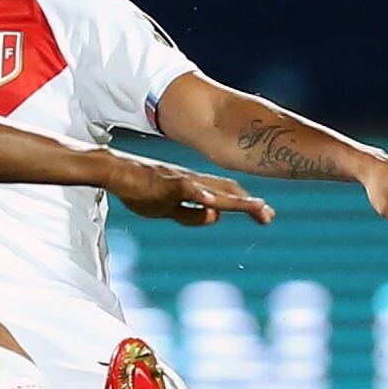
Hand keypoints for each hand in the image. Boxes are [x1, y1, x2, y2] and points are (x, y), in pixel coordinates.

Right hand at [106, 152, 274, 226]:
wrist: (117, 172)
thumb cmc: (141, 189)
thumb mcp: (170, 209)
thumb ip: (192, 214)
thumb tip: (214, 216)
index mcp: (196, 187)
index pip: (228, 193)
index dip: (248, 204)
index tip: (266, 215)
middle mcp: (194, 181)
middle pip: (228, 190)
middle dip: (250, 204)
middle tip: (270, 216)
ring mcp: (181, 181)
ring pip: (213, 190)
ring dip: (236, 200)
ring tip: (256, 206)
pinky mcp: (165, 183)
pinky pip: (186, 189)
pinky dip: (201, 196)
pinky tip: (213, 203)